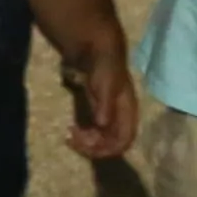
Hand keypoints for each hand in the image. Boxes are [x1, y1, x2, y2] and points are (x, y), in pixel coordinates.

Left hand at [61, 41, 138, 160]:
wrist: (94, 48)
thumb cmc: (104, 65)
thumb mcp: (105, 85)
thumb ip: (105, 105)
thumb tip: (102, 125)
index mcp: (127, 112)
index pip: (124, 140)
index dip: (108, 149)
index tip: (88, 147)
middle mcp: (120, 117)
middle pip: (111, 143)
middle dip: (93, 146)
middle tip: (71, 139)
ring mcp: (108, 113)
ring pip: (101, 138)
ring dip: (86, 142)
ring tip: (69, 136)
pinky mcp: (96, 110)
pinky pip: (93, 130)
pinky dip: (83, 134)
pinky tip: (71, 129)